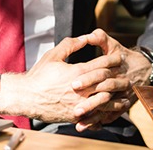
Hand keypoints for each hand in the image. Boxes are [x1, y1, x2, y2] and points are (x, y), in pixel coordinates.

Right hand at [0, 34, 129, 122]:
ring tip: (125, 94)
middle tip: (127, 74)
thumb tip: (85, 37)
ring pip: (104, 100)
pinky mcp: (74, 115)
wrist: (25, 98)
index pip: (102, 64)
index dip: (113, 59)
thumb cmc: (39, 75)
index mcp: (76, 72)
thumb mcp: (54, 54)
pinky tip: (112, 110)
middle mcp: (80, 88)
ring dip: (116, 97)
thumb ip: (71, 44)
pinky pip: (94, 115)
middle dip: (118, 77)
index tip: (120, 57)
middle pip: (106, 82)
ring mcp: (77, 104)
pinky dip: (105, 112)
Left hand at [70, 29, 152, 130]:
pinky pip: (112, 114)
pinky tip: (87, 124)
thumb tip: (87, 36)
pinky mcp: (124, 104)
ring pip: (108, 105)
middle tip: (74, 104)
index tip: (73, 83)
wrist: (145, 69)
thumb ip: (100, 38)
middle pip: (105, 90)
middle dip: (89, 97)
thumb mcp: (114, 45)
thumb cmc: (124, 56)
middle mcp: (121, 80)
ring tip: (79, 116)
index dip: (88, 78)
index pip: (102, 72)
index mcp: (117, 66)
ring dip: (93, 112)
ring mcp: (123, 94)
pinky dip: (100, 120)